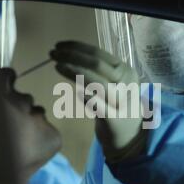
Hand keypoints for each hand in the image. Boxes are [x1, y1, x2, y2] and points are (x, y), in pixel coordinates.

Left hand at [51, 41, 144, 161]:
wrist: (131, 138)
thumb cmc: (118, 108)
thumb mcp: (114, 85)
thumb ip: (99, 72)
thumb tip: (72, 56)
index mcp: (126, 71)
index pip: (99, 54)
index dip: (77, 47)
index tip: (59, 46)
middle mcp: (126, 83)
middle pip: (96, 64)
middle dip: (71, 56)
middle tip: (52, 54)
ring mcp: (121, 100)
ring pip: (95, 81)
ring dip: (73, 71)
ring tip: (57, 65)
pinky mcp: (114, 118)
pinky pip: (97, 104)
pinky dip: (86, 97)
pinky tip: (76, 92)